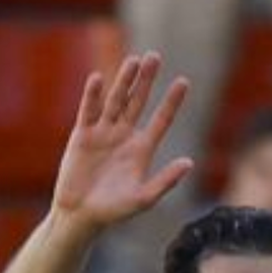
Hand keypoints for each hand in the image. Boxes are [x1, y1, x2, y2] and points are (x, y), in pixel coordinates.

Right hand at [51, 52, 193, 232]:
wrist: (81, 215)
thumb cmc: (114, 210)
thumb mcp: (144, 197)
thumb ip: (166, 180)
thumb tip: (190, 162)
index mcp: (142, 148)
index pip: (161, 119)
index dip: (171, 101)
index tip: (183, 82)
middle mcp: (124, 135)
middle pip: (138, 102)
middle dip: (146, 81)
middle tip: (154, 57)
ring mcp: (103, 133)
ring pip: (115, 101)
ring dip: (124, 81)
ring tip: (133, 61)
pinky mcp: (82, 135)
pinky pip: (89, 111)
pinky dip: (93, 96)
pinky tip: (98, 79)